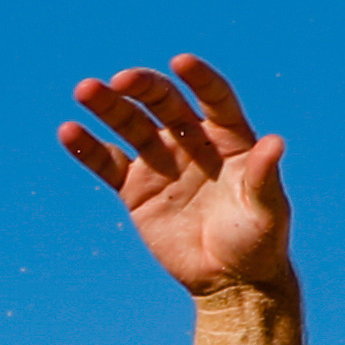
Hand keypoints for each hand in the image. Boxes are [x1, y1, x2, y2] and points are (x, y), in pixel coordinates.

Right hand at [59, 56, 293, 305]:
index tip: (180, 62)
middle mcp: (192, 141)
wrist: (228, 281)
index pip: (213, 97)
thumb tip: (275, 142)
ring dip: (108, 106)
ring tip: (85, 90)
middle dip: (143, 88)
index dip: (199, 78)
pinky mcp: (136, 190)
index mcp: (228, 137)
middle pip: (165, 103)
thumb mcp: (267, 210)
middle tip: (120, 80)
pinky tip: (69, 131)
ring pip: (131, 126)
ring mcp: (162, 163)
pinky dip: (88, 149)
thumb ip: (264, 176)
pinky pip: (108, 164)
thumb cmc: (257, 242)